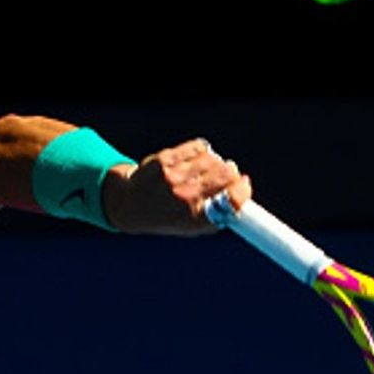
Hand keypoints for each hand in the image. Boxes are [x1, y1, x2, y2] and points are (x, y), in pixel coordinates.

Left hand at [103, 138, 251, 234]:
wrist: (130, 204)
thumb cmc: (167, 215)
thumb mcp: (193, 226)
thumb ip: (219, 215)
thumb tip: (243, 190)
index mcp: (195, 219)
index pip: (232, 200)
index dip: (244, 190)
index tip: (243, 184)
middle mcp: (184, 199)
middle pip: (226, 175)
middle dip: (232, 173)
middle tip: (228, 175)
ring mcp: (173, 178)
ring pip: (213, 159)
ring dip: (215, 162)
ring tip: (206, 169)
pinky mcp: (165, 160)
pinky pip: (198, 147)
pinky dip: (201, 151)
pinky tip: (195, 158)